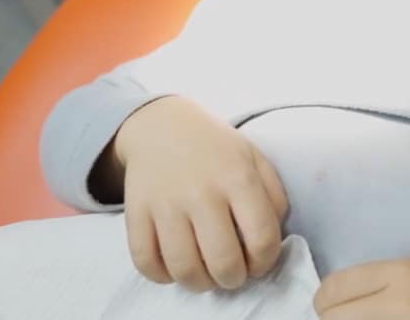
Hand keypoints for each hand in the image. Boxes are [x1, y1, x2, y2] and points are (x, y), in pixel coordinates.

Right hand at [114, 96, 289, 291]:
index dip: (265, 262)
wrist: (163, 126)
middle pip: (222, 261)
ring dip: (200, 283)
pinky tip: (175, 267)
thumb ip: (273, 198)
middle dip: (233, 279)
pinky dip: (162, 276)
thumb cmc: (217, 149)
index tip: (258, 263)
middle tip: (233, 273)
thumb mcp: (256, 160)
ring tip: (206, 275)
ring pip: (184, 268)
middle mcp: (201, 192)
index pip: (262, 239)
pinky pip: (146, 262)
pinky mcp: (135, 212)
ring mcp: (165, 204)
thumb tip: (273, 241)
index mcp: (238, 178)